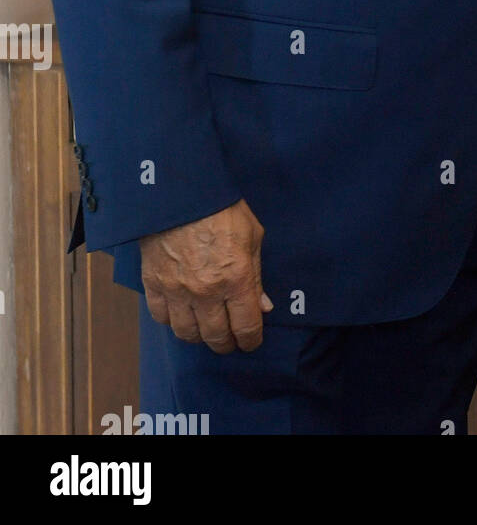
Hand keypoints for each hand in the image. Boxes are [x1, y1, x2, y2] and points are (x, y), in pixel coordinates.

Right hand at [140, 199, 272, 352]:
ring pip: (187, 333)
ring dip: (200, 336)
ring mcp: (177, 291)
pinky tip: (182, 314)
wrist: (182, 193)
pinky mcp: (154, 285)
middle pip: (216, 336)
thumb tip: (263, 306)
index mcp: (236, 279)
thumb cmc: (223, 209)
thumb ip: (257, 275)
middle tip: (230, 341)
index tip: (252, 342)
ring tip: (207, 329)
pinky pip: (162, 318)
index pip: (246, 326)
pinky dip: (173, 321)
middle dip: (226, 343)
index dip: (251, 340)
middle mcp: (206, 292)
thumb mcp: (253, 236)